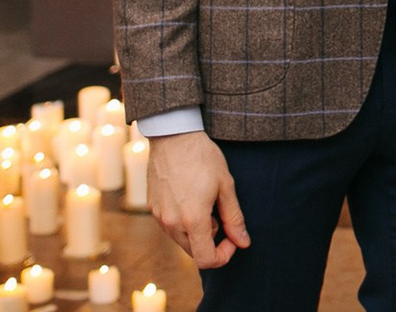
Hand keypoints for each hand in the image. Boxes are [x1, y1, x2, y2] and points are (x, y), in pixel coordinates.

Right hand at [148, 130, 249, 269]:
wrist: (173, 136)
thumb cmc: (203, 157)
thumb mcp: (225, 186)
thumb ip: (234, 218)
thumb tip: (243, 242)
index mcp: (192, 219)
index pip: (206, 260)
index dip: (223, 256)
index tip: (232, 239)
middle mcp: (171, 223)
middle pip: (194, 252)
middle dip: (211, 242)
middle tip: (222, 217)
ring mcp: (159, 217)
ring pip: (181, 240)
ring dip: (197, 232)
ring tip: (207, 204)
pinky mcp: (153, 208)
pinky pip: (170, 227)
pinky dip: (184, 223)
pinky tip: (192, 199)